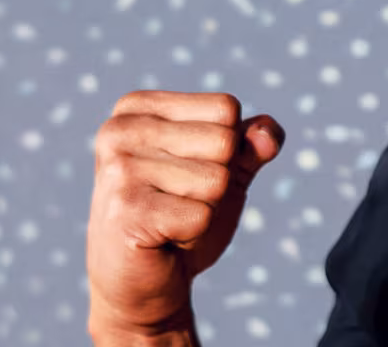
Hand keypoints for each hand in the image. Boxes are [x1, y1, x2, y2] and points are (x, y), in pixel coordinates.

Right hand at [86, 91, 283, 340]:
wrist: (142, 281)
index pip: (226, 107)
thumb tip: (268, 135)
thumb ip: (252, 144)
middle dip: (217, 180)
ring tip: (169, 219)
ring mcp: (119, 170)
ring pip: (216, 179)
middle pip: (224, 141)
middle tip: (179, 201)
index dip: (226, 149)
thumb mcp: (225, 170)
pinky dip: (194, 233)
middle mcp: (120, 130)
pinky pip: (202, 214)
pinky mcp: (126, 211)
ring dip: (205, 208)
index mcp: (138, 108)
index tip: (188, 172)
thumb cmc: (181, 216)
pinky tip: (162, 238)